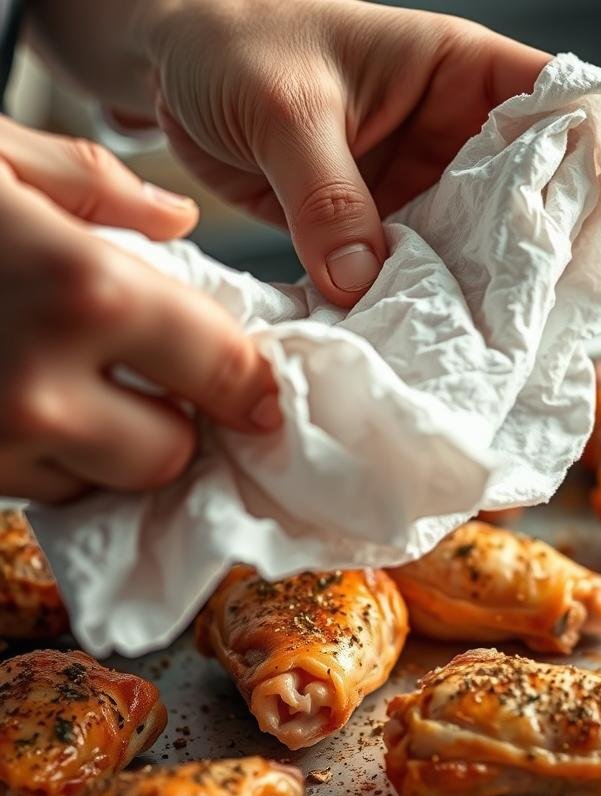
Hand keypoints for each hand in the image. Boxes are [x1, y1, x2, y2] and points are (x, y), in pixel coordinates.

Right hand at [0, 116, 280, 502]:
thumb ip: (93, 185)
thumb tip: (177, 221)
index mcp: (80, 289)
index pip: (225, 371)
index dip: (251, 383)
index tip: (258, 387)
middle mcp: (41, 385)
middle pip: (172, 453)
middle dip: (178, 422)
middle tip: (162, 384)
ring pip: (103, 484)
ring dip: (112, 447)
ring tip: (82, 387)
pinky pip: (36, 491)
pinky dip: (53, 460)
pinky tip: (29, 406)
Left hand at [144, 0, 548, 305]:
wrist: (168, 70)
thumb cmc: (230, 43)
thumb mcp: (285, 108)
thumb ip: (327, 196)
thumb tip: (361, 282)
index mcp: (455, 74)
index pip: (552, 106)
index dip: (584, 160)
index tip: (591, 229)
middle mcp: (450, 134)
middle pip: (522, 196)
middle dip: (529, 252)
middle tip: (537, 314)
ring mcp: (417, 186)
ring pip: (468, 245)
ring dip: (470, 290)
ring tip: (483, 342)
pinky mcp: (377, 228)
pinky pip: (410, 272)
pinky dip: (414, 304)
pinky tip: (418, 340)